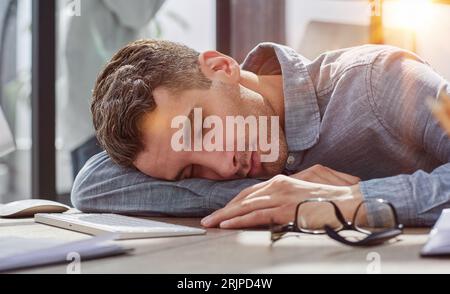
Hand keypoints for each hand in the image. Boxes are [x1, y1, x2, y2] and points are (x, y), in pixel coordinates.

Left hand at [201, 166, 362, 228]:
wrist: (351, 201)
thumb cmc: (335, 195)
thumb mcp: (310, 184)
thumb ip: (292, 188)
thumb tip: (281, 194)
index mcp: (282, 180)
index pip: (251, 191)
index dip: (235, 201)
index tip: (224, 209)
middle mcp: (278, 185)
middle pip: (244, 198)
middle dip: (225, 208)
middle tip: (209, 217)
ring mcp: (280, 196)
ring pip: (245, 206)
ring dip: (226, 215)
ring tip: (211, 223)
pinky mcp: (284, 209)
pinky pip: (256, 215)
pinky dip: (239, 220)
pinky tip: (227, 225)